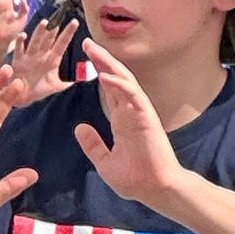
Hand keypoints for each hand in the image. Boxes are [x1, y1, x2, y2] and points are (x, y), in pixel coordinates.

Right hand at [3, 14, 80, 105]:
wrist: (22, 97)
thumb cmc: (38, 90)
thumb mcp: (55, 87)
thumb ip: (68, 83)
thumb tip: (84, 82)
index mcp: (52, 60)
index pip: (62, 44)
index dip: (68, 33)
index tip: (75, 22)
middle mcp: (41, 55)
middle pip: (49, 39)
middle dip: (54, 29)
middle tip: (59, 17)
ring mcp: (30, 56)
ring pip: (36, 41)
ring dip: (40, 32)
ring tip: (45, 23)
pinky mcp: (19, 61)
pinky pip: (20, 50)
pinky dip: (20, 42)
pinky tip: (23, 35)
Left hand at [74, 37, 184, 206]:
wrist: (154, 190)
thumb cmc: (135, 179)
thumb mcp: (104, 162)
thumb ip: (93, 145)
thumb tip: (80, 128)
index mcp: (122, 120)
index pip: (110, 89)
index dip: (98, 71)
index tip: (85, 56)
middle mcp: (131, 112)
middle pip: (116, 79)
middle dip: (102, 60)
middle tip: (87, 43)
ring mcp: (140, 113)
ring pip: (125, 81)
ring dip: (109, 65)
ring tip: (93, 50)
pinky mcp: (147, 118)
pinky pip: (133, 96)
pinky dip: (120, 85)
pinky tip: (106, 76)